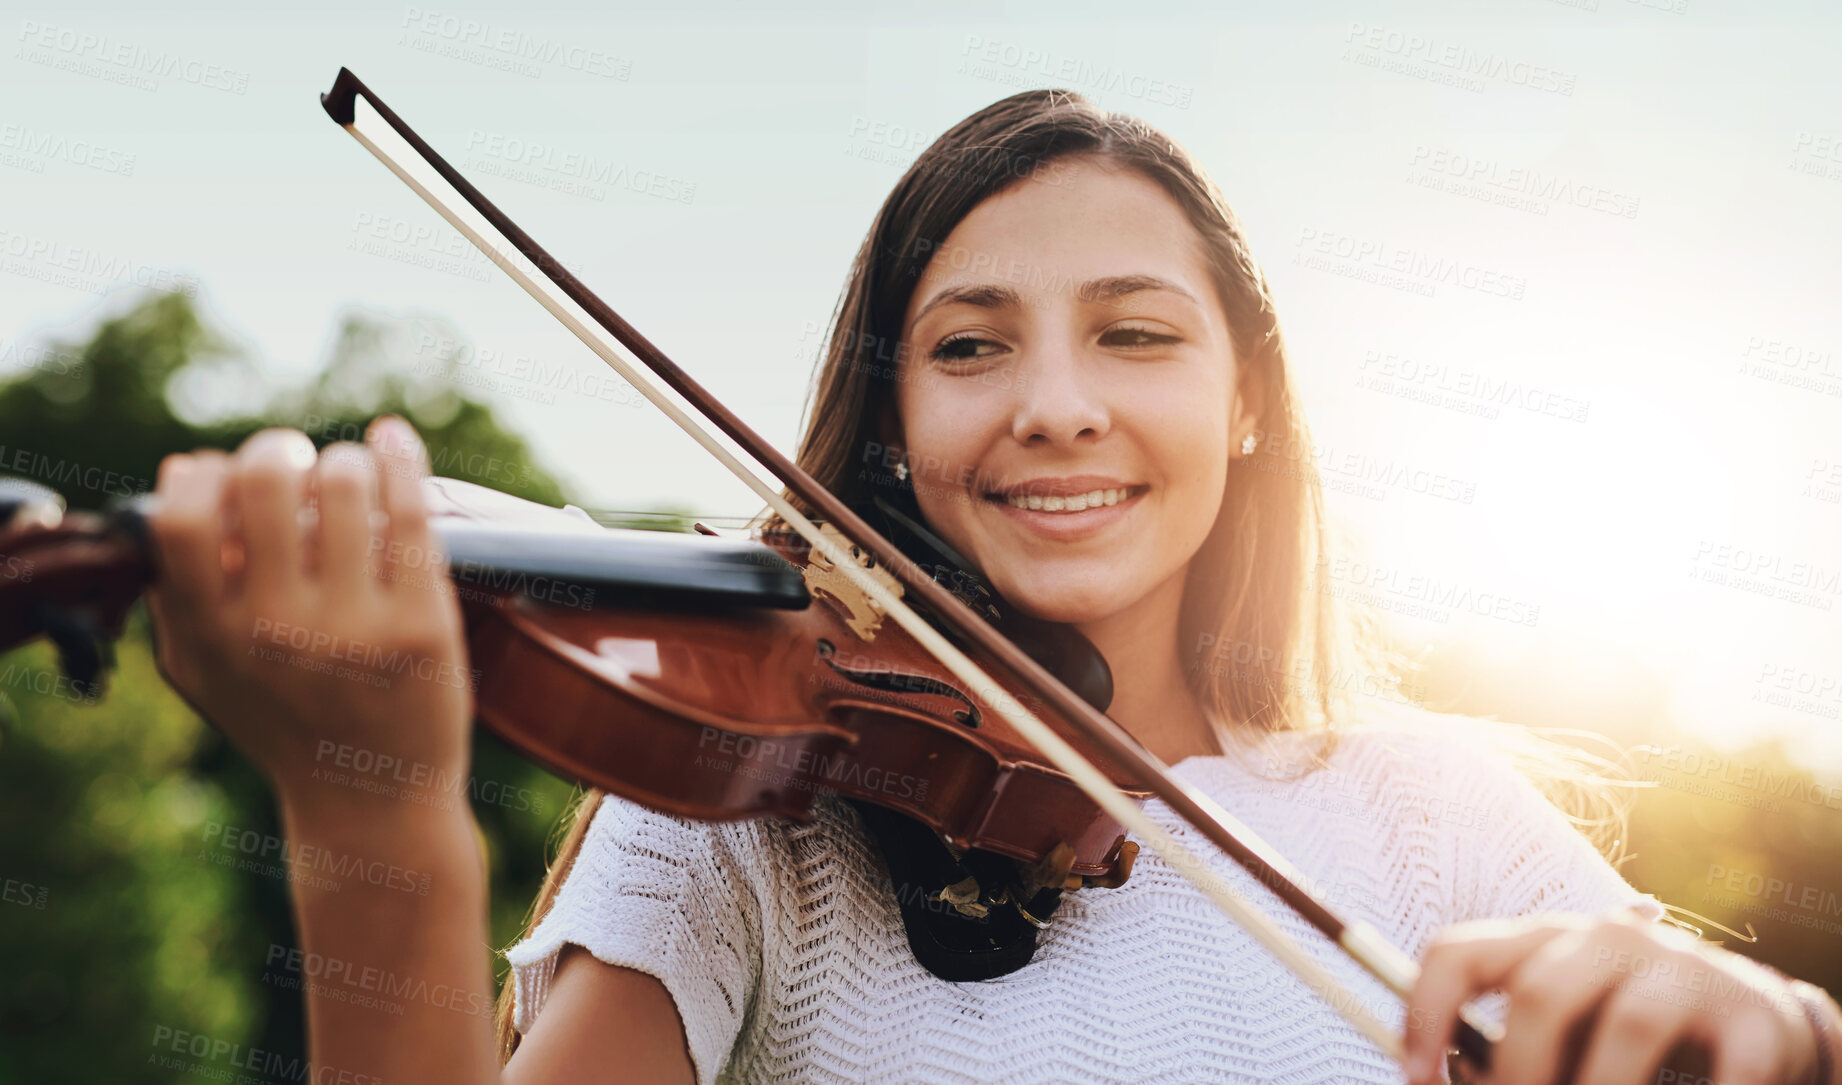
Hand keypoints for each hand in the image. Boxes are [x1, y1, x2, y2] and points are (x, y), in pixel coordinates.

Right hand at [144, 417, 471, 815]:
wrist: (372, 805)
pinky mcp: (423, 626)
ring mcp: (353, 627)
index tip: (230, 475)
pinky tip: (394, 440)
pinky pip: (412, 515)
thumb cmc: (285, 721)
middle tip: (297, 461)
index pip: (182, 516)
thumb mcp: (209, 669)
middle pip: (265, 480)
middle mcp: (276, 628)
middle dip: (280, 450)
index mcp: (214, 634)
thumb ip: (177, 586)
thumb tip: (176, 476)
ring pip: (344, 483)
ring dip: (347, 461)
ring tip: (350, 474)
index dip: (204, 475)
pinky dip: (401, 461)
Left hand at [1405, 910, 1830, 1084]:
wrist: (1761, 1030)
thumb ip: (1507, 1054)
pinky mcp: (1751, 1015)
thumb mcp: (1561, 1037)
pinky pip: (1728, 1070)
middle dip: (1519, 1075)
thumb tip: (1450, 1081)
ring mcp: (1684, 970)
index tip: (1414, 1078)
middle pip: (1541, 995)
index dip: (1424, 1015)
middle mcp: (1609, 940)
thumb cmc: (1629, 1042)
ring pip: (1629, 1028)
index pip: (1459, 954)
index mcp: (1544, 943)